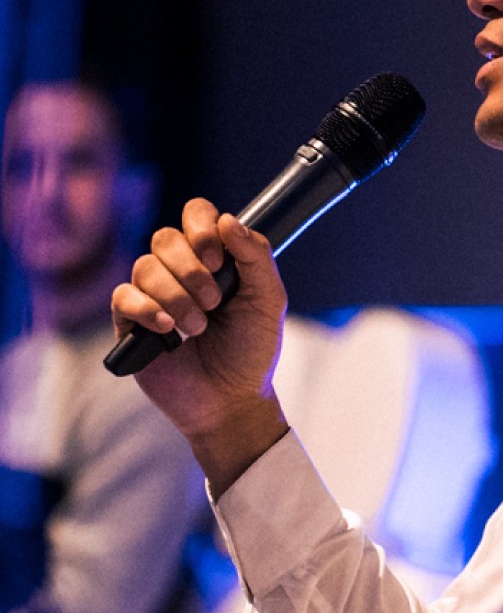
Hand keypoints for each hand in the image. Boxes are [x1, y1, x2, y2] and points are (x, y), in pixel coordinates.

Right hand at [111, 198, 288, 492]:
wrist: (231, 399)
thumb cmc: (251, 350)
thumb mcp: (268, 299)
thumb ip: (256, 256)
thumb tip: (227, 220)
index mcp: (213, 258)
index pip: (196, 214)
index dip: (201, 227)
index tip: (218, 259)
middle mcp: (179, 270)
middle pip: (165, 237)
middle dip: (192, 269)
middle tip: (214, 301)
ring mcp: (152, 295)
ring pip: (145, 267)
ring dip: (177, 297)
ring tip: (198, 327)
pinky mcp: (130, 322)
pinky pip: (123, 296)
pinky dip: (148, 309)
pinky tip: (168, 330)